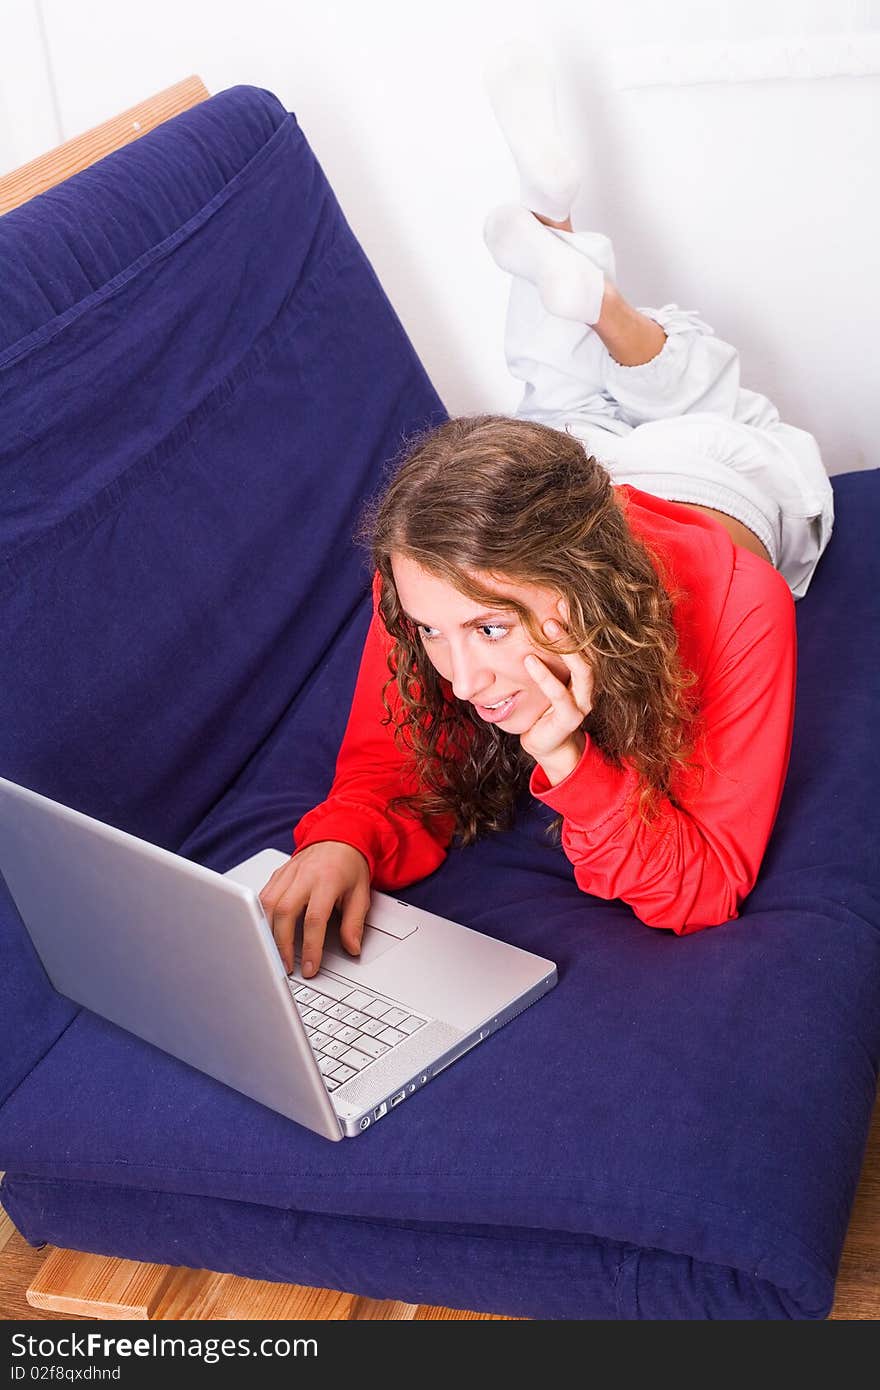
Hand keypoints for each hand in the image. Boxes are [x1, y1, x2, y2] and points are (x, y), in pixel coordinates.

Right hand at [258, 840, 371, 977]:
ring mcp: (288, 873)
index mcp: (327, 880)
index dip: (311, 947)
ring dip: (267, 933)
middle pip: (284, 913)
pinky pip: (263, 896)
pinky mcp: (278, 874)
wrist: (339, 834)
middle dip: (282, 945)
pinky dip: (261, 917)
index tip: (311, 967)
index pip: (315, 919)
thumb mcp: (361, 894)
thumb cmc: (350, 865)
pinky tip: (266, 932)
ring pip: (267, 905)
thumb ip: (354, 923)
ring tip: (274, 955)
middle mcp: (304, 876)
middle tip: (286, 967)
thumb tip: (352, 948)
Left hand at [519, 598, 593, 776]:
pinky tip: (529, 660)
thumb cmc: (540, 704)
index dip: (578, 620)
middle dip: (577, 627)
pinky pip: (560, 695)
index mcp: (583, 673)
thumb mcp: (540, 674)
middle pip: (591, 650)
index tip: (564, 596)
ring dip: (567, 647)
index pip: (587, 641)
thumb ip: (537, 651)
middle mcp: (589, 685)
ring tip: (549, 626)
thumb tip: (514, 621)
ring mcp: (583, 702)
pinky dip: (545, 676)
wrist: (543, 742)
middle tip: (560, 604)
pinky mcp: (570, 718)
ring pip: (583, 670)